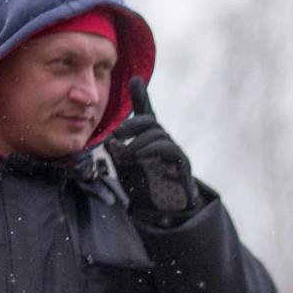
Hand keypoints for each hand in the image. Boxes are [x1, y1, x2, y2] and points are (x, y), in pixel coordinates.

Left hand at [105, 80, 199, 219]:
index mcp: (149, 140)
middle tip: (114, 136)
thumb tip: (111, 138)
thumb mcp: (124, 164)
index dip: (140, 96)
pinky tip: (137, 156)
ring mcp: (174, 153)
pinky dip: (150, 149)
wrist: (162, 212)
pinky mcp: (181, 165)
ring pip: (157, 134)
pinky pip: (168, 148)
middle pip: (150, 122)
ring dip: (136, 142)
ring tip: (123, 155)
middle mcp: (163, 142)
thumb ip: (118, 148)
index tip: (133, 80)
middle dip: (131, 125)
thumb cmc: (144, 187)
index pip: (146, 114)